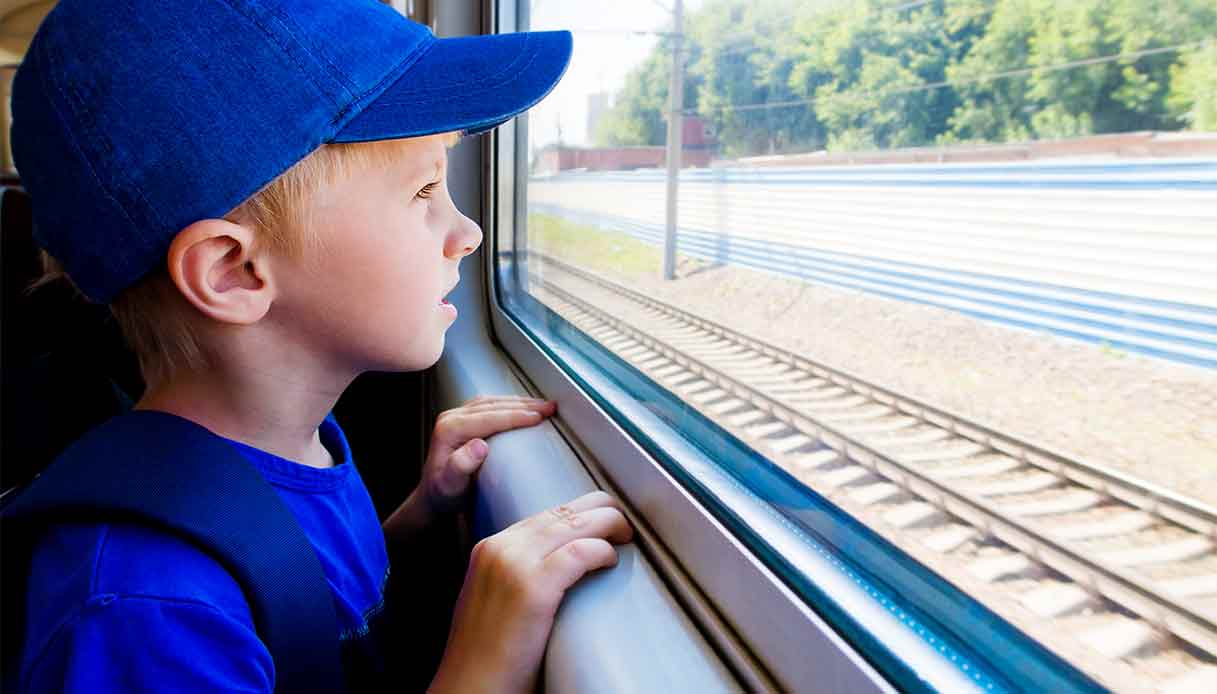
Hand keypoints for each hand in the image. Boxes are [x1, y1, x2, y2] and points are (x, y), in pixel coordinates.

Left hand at [419, 395, 556, 517]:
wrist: (434, 497)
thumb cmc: (444, 495)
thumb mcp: (451, 485)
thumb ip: (461, 465)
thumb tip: (480, 445)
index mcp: (449, 429)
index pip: (489, 418)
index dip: (516, 416)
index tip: (539, 417)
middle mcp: (450, 418)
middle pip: (492, 405)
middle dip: (524, 405)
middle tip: (549, 407)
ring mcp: (455, 416)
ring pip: (492, 401)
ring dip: (519, 402)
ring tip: (543, 405)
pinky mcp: (461, 419)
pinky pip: (488, 405)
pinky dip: (508, 404)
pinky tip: (523, 407)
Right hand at [428, 491, 633, 693]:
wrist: (469, 689)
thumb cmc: (489, 657)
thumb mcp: (495, 601)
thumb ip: (519, 574)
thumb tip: (562, 565)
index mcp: (490, 548)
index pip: (548, 513)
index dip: (583, 513)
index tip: (606, 521)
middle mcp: (501, 548)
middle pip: (564, 510)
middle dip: (602, 512)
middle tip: (624, 526)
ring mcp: (514, 564)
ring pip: (576, 522)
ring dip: (610, 525)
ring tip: (626, 537)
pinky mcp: (533, 588)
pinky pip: (581, 552)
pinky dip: (603, 551)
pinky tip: (611, 561)